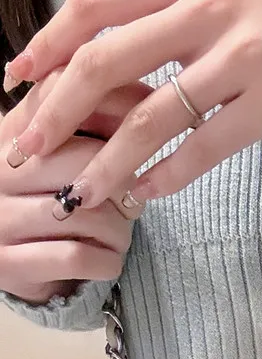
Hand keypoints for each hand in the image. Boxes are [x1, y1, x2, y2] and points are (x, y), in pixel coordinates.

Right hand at [0, 69, 147, 303]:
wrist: (6, 261)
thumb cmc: (45, 202)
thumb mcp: (58, 156)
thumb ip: (92, 125)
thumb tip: (150, 98)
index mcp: (11, 134)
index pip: (62, 94)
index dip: (116, 103)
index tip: (150, 120)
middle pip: (85, 159)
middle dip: (125, 183)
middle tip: (133, 201)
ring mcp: (0, 218)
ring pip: (87, 212)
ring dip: (120, 229)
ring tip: (121, 234)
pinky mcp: (10, 264)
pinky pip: (77, 257)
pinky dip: (108, 261)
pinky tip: (110, 260)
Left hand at [2, 0, 261, 214]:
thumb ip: (175, 2)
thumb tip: (114, 40)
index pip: (97, 4)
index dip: (48, 41)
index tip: (17, 75)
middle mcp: (208, 12)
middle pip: (106, 61)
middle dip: (56, 109)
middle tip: (28, 145)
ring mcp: (240, 62)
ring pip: (150, 118)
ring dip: (106, 161)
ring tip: (82, 192)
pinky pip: (203, 148)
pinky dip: (167, 176)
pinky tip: (144, 194)